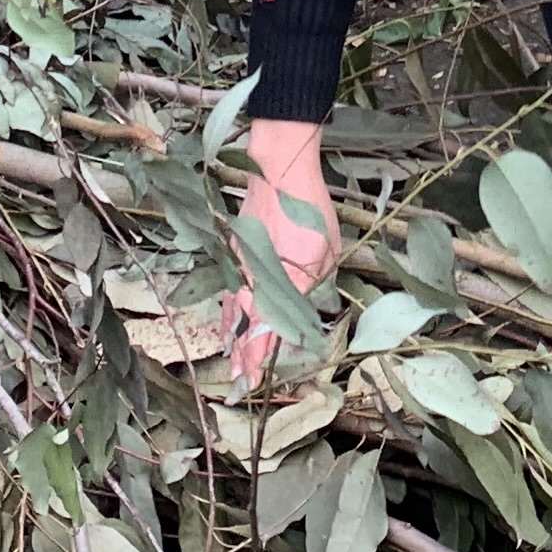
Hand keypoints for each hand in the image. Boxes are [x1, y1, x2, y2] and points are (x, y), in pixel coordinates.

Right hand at [220, 119, 337, 381]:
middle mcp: (252, 281)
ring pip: (232, 311)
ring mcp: (239, 267)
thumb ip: (313, 282)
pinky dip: (226, 311)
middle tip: (240, 384)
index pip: (267, 332)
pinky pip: (227, 291)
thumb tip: (302, 301)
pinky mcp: (233, 253)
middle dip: (244, 357)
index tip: (257, 382)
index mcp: (279, 285)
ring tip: (232, 361)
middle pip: (245, 328)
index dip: (262, 359)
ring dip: (233, 338)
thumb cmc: (308, 209)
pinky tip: (227, 319)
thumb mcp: (325, 251)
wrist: (277, 168)